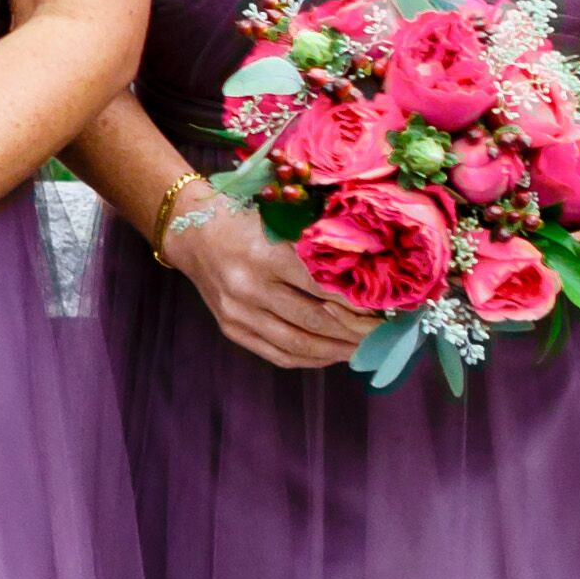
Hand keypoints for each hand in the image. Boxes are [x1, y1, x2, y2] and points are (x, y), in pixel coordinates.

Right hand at [166, 195, 373, 373]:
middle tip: (385, 334)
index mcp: (266, 254)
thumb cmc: (246, 220)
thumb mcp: (281, 221)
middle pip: (315, 320)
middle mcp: (249, 287)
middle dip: (357, 331)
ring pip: (299, 344)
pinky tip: (333, 353)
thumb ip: (317, 248)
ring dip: (338, 350)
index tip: (387, 308)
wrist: (193, 233)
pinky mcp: (232, 329)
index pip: (323, 287)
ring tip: (365, 348)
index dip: (359, 303)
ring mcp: (238, 313)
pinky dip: (311, 358)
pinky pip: (279, 354)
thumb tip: (368, 276)